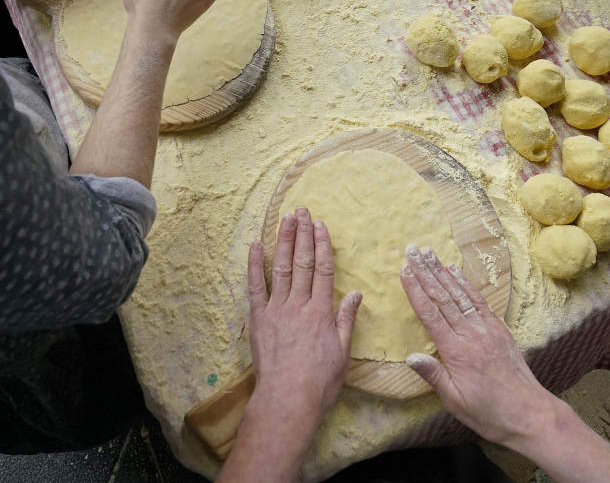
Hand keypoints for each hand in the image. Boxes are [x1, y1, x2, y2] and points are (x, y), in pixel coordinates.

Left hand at [247, 210, 361, 429]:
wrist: (288, 399)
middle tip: (302, 211)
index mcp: (321, 312)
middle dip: (303, 234)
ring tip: (285, 219)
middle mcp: (299, 305)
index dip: (323, 245)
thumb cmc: (319, 382)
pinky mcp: (259, 319)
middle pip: (302, 262)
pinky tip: (255, 245)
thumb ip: (346, 320)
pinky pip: (255, 287)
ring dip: (283, 240)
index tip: (321, 225)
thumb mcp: (342, 352)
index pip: (324, 269)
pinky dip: (254, 265)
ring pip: (281, 267)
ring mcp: (277, 310)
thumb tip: (355, 294)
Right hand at [401, 246, 556, 447]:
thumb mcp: (455, 401)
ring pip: (460, 294)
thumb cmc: (489, 412)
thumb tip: (410, 356)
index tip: (404, 271)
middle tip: (412, 251)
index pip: (430, 314)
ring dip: (443, 272)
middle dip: (425, 272)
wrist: (529, 412)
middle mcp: (471, 334)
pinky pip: (479, 301)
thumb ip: (433, 375)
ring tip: (429, 253)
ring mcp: (487, 329)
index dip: (415, 290)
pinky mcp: (499, 330)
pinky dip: (466, 284)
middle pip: (443, 297)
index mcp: (456, 351)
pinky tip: (456, 272)